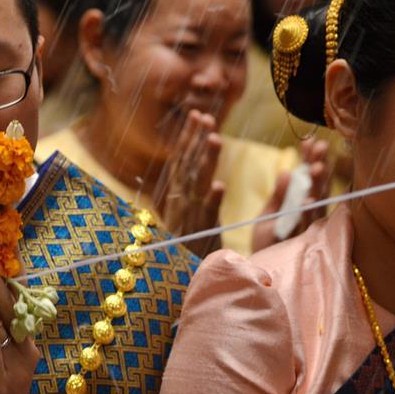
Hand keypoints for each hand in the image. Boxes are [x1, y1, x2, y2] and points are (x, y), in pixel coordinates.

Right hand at [154, 110, 223, 255]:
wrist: (177, 278)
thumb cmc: (182, 244)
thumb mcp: (178, 212)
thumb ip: (180, 188)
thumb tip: (180, 162)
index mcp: (174, 193)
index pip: (181, 158)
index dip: (190, 136)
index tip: (199, 115)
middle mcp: (178, 201)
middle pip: (187, 165)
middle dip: (196, 139)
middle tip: (206, 116)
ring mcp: (189, 217)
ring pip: (197, 184)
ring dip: (205, 161)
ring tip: (216, 139)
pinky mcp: (200, 234)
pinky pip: (207, 216)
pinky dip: (212, 201)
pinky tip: (220, 187)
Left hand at [251, 138, 330, 251]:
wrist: (255, 273)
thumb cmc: (264, 244)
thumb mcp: (268, 216)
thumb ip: (278, 196)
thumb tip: (287, 171)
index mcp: (297, 205)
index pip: (306, 177)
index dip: (309, 159)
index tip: (311, 141)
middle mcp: (307, 216)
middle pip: (317, 186)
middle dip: (319, 166)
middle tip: (321, 146)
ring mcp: (307, 229)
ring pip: (316, 204)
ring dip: (317, 186)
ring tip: (316, 168)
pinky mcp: (302, 243)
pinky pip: (307, 227)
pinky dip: (308, 213)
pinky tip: (309, 200)